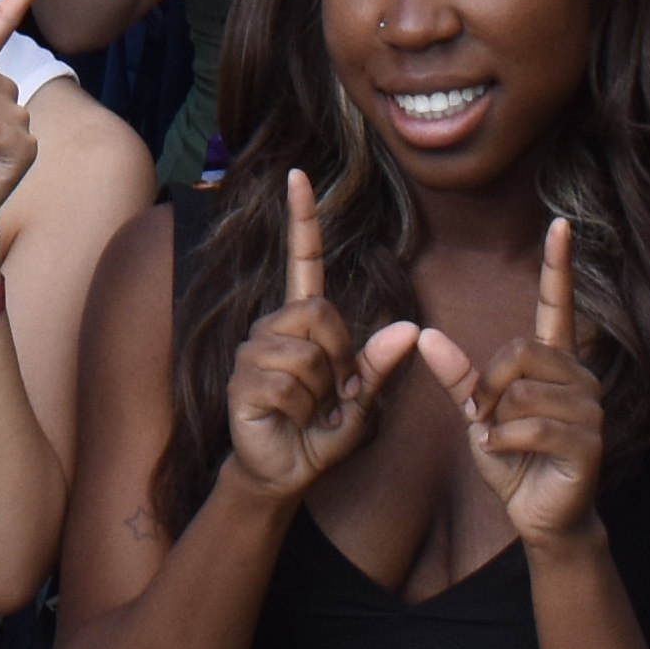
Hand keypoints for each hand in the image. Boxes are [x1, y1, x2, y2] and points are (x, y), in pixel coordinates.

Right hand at [219, 171, 426, 501]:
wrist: (285, 473)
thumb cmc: (323, 433)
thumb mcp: (364, 405)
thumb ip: (381, 368)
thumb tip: (408, 328)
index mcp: (303, 323)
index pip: (302, 261)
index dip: (302, 219)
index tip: (299, 174)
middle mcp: (273, 327)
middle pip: (319, 312)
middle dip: (340, 358)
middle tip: (336, 396)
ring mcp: (252, 353)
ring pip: (306, 352)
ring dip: (321, 391)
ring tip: (311, 411)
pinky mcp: (241, 383)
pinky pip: (287, 384)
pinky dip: (302, 409)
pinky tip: (290, 420)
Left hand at [428, 218, 613, 553]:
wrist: (540, 516)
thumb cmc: (513, 459)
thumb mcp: (478, 413)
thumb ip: (457, 376)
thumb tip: (424, 333)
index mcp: (555, 363)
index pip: (558, 305)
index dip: (558, 265)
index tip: (560, 223)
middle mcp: (580, 378)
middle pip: (522, 351)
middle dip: (489, 384)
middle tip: (481, 415)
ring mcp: (590, 410)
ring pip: (524, 391)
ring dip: (497, 418)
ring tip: (498, 438)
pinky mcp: (590, 443)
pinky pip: (534, 426)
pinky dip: (505, 440)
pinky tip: (501, 452)